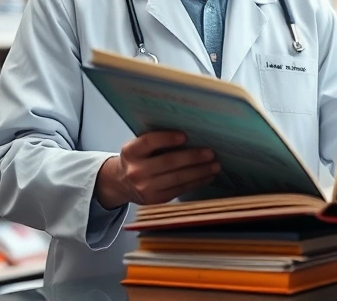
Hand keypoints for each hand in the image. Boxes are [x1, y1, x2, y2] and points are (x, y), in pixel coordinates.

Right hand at [95, 131, 219, 209]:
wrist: (121, 183)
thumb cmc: (138, 159)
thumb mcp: (139, 147)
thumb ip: (157, 141)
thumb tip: (191, 135)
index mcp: (130, 152)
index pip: (149, 142)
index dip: (167, 139)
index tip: (185, 136)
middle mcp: (135, 171)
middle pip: (168, 162)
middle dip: (192, 157)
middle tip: (210, 153)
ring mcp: (145, 188)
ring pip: (177, 178)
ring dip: (200, 172)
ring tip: (215, 165)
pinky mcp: (155, 200)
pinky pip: (180, 189)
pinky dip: (196, 182)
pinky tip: (207, 176)